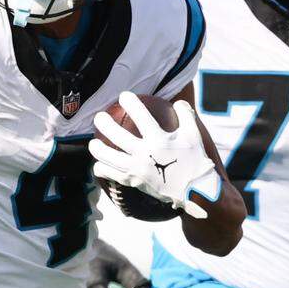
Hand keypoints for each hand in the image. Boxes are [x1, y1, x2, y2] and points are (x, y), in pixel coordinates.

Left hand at [90, 92, 220, 218]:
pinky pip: (112, 175)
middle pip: (117, 136)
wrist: (195, 191)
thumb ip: (186, 116)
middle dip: (104, 124)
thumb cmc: (195, 161)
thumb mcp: (195, 135)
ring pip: (109, 158)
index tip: (123, 96)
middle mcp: (145, 154)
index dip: (131, 103)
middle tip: (99, 117)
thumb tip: (178, 101)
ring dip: (97, 149)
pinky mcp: (134, 182)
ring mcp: (137, 169)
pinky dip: (102, 169)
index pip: (142, 116)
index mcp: (159, 140)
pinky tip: (99, 166)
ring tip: (93, 144)